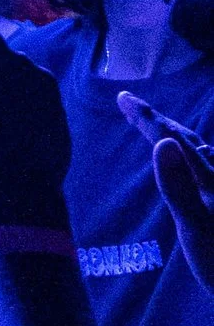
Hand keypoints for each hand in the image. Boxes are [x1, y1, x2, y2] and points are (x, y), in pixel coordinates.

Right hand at [118, 91, 213, 286]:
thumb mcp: (196, 229)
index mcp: (209, 179)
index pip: (172, 138)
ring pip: (202, 155)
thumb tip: (161, 143)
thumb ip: (179, 188)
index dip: (146, 116)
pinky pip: (207, 171)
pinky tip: (194, 170)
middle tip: (132, 107)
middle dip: (160, 122)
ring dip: (180, 140)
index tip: (121, 96)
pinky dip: (193, 160)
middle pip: (189, 141)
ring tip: (162, 132)